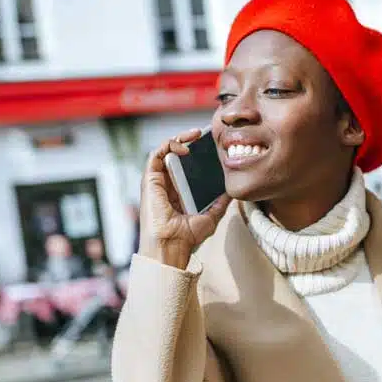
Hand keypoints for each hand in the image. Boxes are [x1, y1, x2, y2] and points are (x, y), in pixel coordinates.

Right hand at [138, 130, 231, 269]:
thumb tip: (232, 192)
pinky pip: (156, 154)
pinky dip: (169, 146)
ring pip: (165, 151)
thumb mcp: (211, 216)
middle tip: (204, 135)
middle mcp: (166, 185)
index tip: (211, 145)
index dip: (196, 152)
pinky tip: (184, 148)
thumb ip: (220, 203)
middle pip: (175, 155)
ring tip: (195, 135)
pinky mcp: (149, 180)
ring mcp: (157, 182)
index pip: (186, 166)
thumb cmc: (187, 238)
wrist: (172, 246)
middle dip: (189, 140)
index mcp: (178, 192)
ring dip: (179, 138)